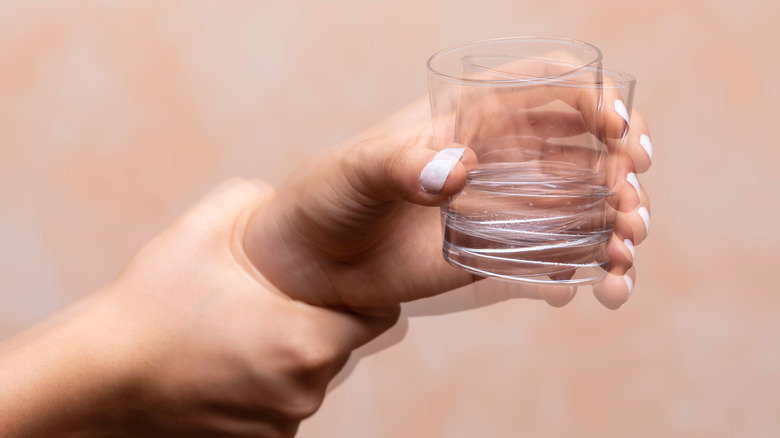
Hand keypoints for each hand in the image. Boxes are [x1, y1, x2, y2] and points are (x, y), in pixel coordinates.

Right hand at [0, 180, 396, 436]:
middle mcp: (303, 391)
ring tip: (245, 327)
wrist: (94, 381)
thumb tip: (284, 199)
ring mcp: (280, 423)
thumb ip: (255, 199)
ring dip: (292, 351)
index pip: (379, 315)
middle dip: (320, 318)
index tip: (336, 276)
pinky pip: (283, 401)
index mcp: (304, 342)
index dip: (363, 290)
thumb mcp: (201, 231)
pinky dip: (269, 380)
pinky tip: (231, 358)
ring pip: (312, 375)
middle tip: (278, 296)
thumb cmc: (149, 309)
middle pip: (342, 345)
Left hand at [244, 95, 652, 312]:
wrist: (313, 264)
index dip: (595, 99)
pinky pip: (558, 257)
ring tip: (626, 252)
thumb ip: (401, 166)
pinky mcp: (498, 254)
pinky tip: (601, 289)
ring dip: (618, 224)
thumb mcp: (356, 172)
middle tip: (629, 200)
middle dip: (622, 169)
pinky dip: (589, 271)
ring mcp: (503, 207)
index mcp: (470, 117)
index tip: (618, 129)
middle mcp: (499, 157)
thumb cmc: (329, 197)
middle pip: (584, 148)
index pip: (549, 89)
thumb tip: (457, 170)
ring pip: (583, 205)